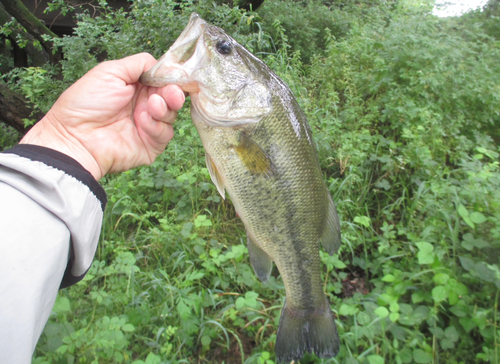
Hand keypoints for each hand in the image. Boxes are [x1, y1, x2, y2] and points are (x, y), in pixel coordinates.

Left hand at [20, 53, 184, 179]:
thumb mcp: (111, 72)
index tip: (174, 77)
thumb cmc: (86, 103)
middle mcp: (144, 106)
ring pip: (171, 115)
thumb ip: (139, 64)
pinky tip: (141, 122)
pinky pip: (165, 134)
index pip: (162, 80)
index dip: (171, 79)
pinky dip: (156, 126)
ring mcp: (148, 126)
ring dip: (164, 109)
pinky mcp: (151, 145)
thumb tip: (163, 65)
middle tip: (171, 94)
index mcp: (136, 87)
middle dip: (174, 94)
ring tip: (152, 106)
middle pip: (172, 97)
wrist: (75, 136)